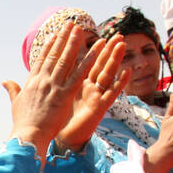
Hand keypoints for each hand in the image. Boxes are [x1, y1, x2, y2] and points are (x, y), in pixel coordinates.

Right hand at [3, 24, 99, 158]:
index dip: (49, 46)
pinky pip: (78, 76)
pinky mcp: (64, 95)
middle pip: (54, 55)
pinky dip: (86, 62)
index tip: (54, 34)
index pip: (41, 60)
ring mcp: (53, 86)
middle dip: (63, 38)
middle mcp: (42, 80)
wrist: (28, 135)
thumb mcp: (16, 103)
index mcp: (31, 82)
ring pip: (65, 60)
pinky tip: (94, 52)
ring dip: (73, 43)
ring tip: (80, 29)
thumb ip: (13, 90)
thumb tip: (5, 81)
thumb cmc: (22, 123)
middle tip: (70, 24)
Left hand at [56, 34, 131, 152]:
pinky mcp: (99, 107)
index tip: (100, 36)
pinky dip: (120, 82)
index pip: (86, 62)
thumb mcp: (54, 95)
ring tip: (122, 44)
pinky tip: (127, 71)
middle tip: (118, 34)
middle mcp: (89, 88)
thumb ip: (53, 81)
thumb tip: (46, 69)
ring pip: (107, 74)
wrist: (61, 138)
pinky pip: (112, 93)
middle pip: (100, 65)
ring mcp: (96, 96)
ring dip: (115, 59)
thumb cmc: (57, 118)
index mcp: (77, 83)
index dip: (92, 49)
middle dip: (108, 50)